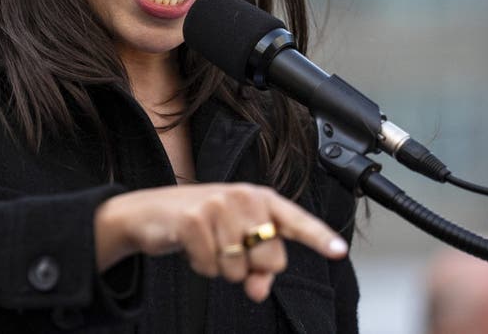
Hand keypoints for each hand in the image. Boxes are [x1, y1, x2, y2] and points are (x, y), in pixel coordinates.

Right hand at [94, 183, 348, 301]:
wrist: (148, 213)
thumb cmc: (199, 225)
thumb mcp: (232, 243)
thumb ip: (257, 267)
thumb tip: (259, 290)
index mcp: (259, 197)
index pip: (295, 220)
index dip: (319, 237)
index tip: (339, 251)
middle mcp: (242, 196)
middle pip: (270, 258)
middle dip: (249, 265)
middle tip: (225, 248)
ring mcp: (217, 205)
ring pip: (239, 268)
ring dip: (221, 267)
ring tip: (206, 244)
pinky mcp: (193, 220)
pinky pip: (212, 268)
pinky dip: (201, 266)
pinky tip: (191, 247)